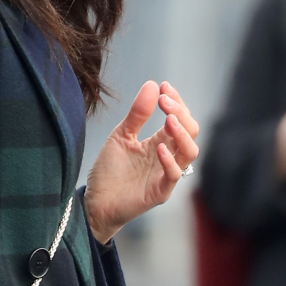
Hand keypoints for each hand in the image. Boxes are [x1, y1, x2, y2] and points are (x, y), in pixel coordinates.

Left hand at [86, 80, 200, 243]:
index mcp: (161, 142)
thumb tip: (152, 84)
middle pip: (190, 131)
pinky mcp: (160, 192)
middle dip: (181, 112)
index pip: (181, 118)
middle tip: (164, 100)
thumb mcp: (121, 135)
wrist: (95, 202)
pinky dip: (169, 161)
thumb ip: (137, 114)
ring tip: (169, 120)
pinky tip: (158, 148)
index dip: (176, 102)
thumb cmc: (109, 171)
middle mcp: (168, 157)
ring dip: (182, 134)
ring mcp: (166, 174)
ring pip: (190, 152)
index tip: (164, 87)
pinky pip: (174, 175)